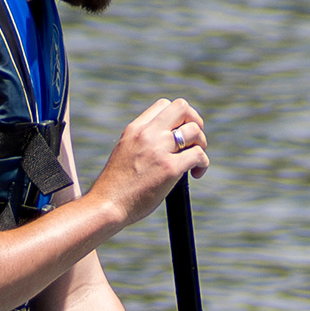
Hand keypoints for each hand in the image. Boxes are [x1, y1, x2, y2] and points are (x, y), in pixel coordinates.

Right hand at [98, 97, 209, 220]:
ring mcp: (159, 150)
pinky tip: (195, 174)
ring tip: (194, 160)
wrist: (106, 205)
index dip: (178, 118)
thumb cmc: (115, 186)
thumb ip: (143, 142)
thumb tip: (167, 144)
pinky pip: (198, 155)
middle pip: (182, 107)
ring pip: (195, 130)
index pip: (164, 105)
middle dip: (195, 121)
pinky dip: (203, 163)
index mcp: (135, 129)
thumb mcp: (125, 152)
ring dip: (201, 143)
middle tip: (194, 141)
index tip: (179, 134)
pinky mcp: (169, 168)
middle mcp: (147, 134)